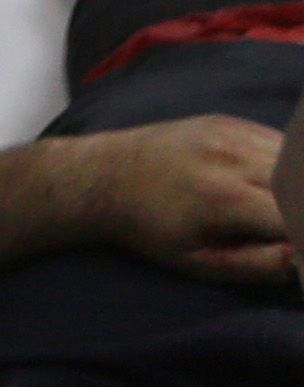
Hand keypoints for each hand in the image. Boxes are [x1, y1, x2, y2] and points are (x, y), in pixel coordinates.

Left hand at [80, 115, 294, 285]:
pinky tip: (275, 183)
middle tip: (284, 227)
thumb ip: (256, 264)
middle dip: (301, 212)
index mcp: (227, 199)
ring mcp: (231, 133)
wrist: (102, 176)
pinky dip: (290, 163)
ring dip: (299, 187)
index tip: (291, 247)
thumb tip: (300, 258)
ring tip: (284, 210)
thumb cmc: (149, 229)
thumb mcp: (196, 261)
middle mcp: (234, 159)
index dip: (302, 237)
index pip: (298, 219)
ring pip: (297, 160)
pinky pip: (280, 141)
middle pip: (301, 187)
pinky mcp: (228, 122)